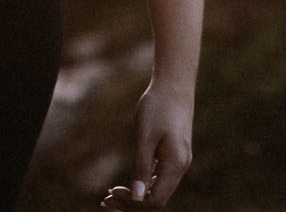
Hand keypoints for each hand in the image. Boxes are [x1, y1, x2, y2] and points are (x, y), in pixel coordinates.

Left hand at [101, 80, 193, 207]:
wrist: (174, 84)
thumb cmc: (157, 106)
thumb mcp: (145, 136)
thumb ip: (141, 167)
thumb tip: (136, 197)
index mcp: (175, 165)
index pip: (154, 201)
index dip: (132, 203)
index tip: (110, 193)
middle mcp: (180, 168)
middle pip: (157, 199)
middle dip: (131, 204)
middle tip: (105, 201)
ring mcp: (179, 162)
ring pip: (158, 190)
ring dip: (136, 196)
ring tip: (111, 195)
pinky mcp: (175, 155)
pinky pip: (160, 178)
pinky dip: (143, 184)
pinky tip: (128, 184)